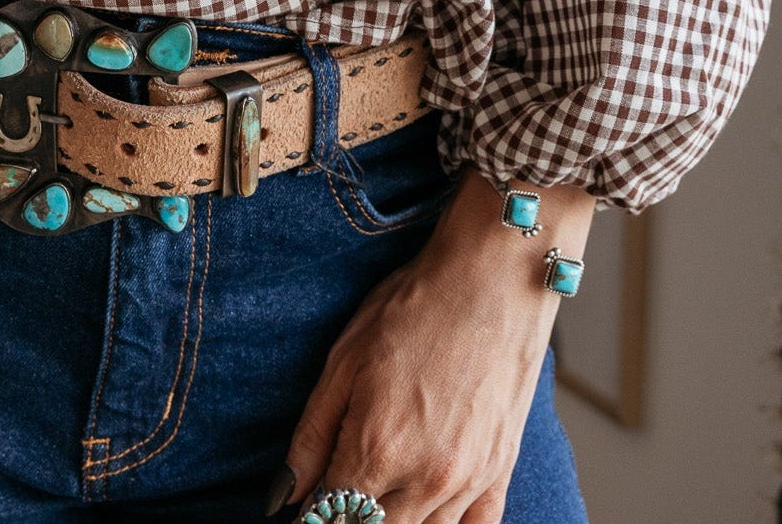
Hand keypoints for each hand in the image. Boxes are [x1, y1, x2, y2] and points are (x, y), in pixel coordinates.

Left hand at [268, 169, 594, 522]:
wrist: (491, 282)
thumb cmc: (413, 309)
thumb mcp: (344, 359)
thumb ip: (312, 435)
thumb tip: (282, 496)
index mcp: (375, 449)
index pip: (329, 514)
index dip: (311, 510)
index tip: (306, 500)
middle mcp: (424, 479)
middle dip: (347, 515)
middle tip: (341, 482)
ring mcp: (466, 482)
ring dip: (391, 518)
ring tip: (378, 484)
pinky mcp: (499, 474)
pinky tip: (424, 507)